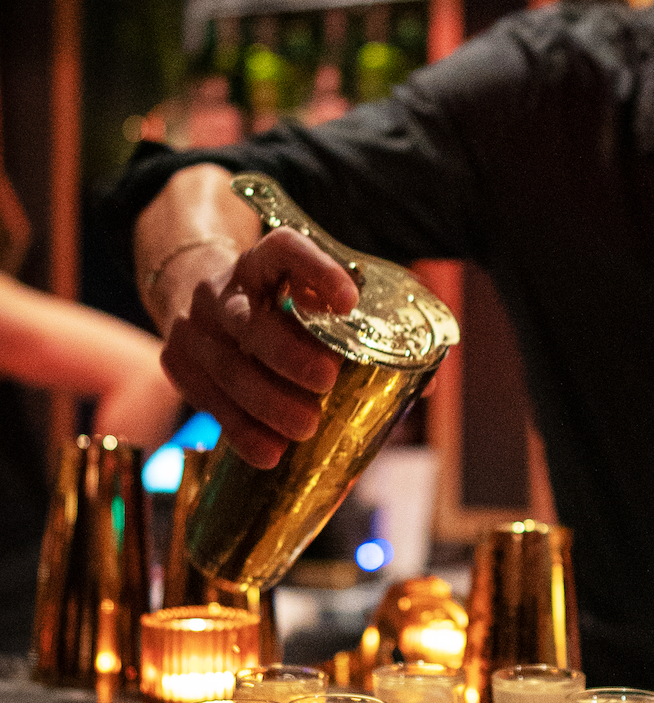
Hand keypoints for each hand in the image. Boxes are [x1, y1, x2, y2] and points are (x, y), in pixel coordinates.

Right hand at [161, 226, 358, 467]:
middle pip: (250, 322)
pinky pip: (209, 401)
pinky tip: (269, 452)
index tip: (350, 301)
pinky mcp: (178, 363)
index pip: (285, 250)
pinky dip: (240, 430)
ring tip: (304, 429)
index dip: (316, 271)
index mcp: (262, 262)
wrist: (196, 295)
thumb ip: (360, 327)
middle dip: (287, 355)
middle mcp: (223, 289)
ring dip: (266, 403)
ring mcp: (195, 327)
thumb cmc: (275, 303)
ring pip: (227, 368)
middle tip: (326, 382)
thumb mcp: (308, 296)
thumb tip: (425, 383)